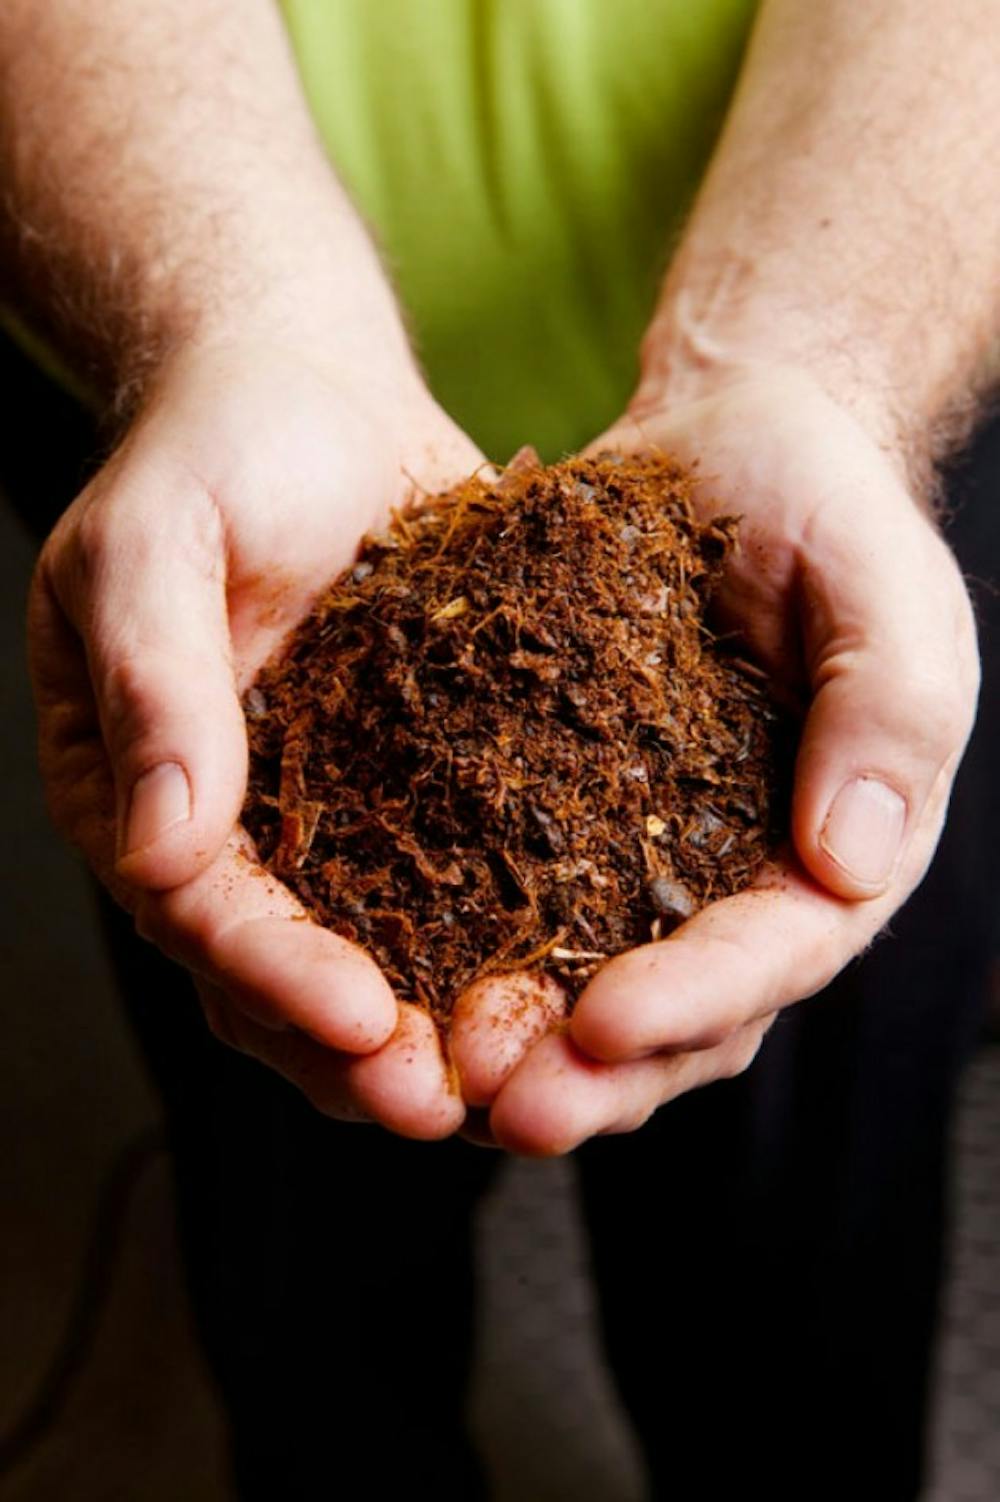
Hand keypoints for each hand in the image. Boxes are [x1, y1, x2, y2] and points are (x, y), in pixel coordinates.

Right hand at [29, 338, 484, 1137]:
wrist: (309, 391)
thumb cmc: (215, 445)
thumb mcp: (154, 542)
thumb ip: (153, 686)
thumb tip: (159, 847)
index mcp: (139, 786)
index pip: (198, 915)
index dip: (273, 978)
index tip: (360, 1021)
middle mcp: (233, 824)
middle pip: (278, 975)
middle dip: (355, 1049)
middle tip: (444, 1100)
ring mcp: (326, 813)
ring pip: (370, 956)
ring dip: (430, 1025)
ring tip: (517, 1074)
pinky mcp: (417, 785)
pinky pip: (448, 884)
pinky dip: (493, 944)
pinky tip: (564, 978)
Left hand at [450, 367, 979, 1152]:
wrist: (729, 448)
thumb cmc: (823, 507)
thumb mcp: (883, 592)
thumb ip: (889, 715)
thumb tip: (852, 859)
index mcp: (836, 849)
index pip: (776, 954)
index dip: (697, 1000)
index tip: (605, 1023)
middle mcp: (743, 881)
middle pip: (680, 1016)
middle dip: (595, 1073)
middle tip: (504, 1106)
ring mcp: (651, 863)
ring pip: (591, 994)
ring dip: (520, 1049)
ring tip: (435, 1075)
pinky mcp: (568, 823)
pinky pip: (516, 912)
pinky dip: (463, 961)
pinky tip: (391, 983)